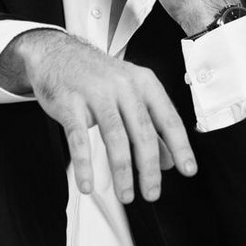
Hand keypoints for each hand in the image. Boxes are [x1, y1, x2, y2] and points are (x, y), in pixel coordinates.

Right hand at [5, 29, 196, 203]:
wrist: (57, 52)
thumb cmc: (96, 74)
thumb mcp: (129, 91)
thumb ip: (149, 123)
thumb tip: (168, 159)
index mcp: (142, 81)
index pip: (167, 117)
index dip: (180, 146)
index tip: (188, 169)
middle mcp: (122, 84)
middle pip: (142, 131)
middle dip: (149, 167)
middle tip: (152, 192)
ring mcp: (95, 92)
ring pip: (115, 136)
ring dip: (122, 171)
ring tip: (125, 194)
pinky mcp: (70, 102)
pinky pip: (79, 138)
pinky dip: (85, 164)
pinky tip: (88, 183)